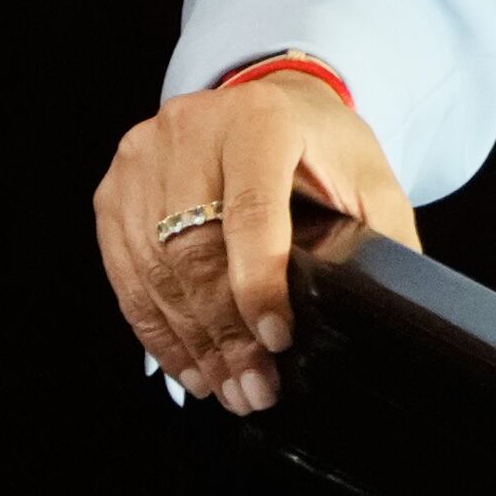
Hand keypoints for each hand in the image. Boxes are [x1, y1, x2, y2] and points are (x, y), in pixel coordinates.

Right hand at [92, 71, 421, 417]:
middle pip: (195, 250)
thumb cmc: (322, 148)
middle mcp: (192, 131)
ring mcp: (144, 160)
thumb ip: (380, 239)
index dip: (259, 285)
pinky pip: (127, 276)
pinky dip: (158, 330)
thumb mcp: (369, 181)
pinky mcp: (116, 191)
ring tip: (229, 388)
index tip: (278, 339)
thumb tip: (380, 313)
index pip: (250, 212)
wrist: (274, 107)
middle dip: (226, 333)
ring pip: (157, 271)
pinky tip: (190, 366)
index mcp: (261, 121)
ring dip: (192, 343)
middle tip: (254, 388)